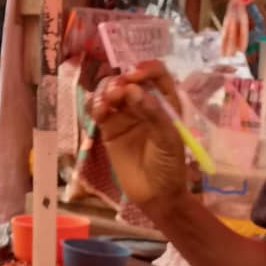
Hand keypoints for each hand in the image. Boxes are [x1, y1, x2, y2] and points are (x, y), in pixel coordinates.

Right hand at [89, 61, 187, 209]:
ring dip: (106, 90)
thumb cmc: (169, 166)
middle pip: (129, 80)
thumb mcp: (168, 139)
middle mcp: (144, 104)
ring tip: (107, 102)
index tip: (135, 75)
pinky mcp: (109, 130)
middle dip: (121, 80)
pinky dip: (96, 106)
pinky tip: (99, 111)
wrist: (156, 195)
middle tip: (118, 91)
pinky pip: (99, 111)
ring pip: (111, 92)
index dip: (146, 69)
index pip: (156, 75)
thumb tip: (133, 90)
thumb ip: (153, 113)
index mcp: (165, 103)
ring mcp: (125, 116)